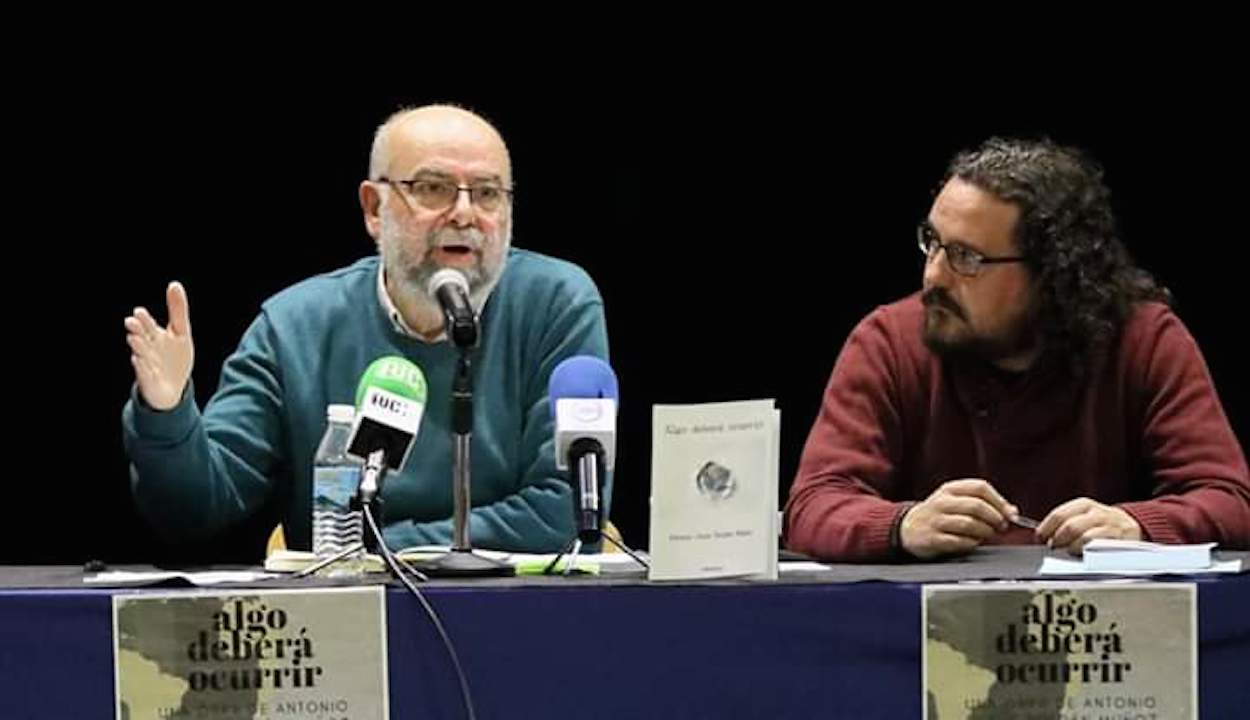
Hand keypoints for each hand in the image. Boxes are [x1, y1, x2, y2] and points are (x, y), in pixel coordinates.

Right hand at [124, 282, 193, 410]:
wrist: (173, 388)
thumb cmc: (174, 357)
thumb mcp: (181, 332)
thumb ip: (177, 309)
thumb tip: (174, 284)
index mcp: (154, 336)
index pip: (149, 325)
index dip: (144, 320)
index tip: (139, 311)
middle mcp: (147, 348)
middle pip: (141, 337)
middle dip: (137, 330)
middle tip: (132, 322)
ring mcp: (146, 364)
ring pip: (140, 354)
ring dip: (138, 346)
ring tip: (135, 339)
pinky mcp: (148, 380)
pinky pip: (143, 373)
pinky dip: (141, 367)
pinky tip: (138, 360)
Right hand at [900, 478, 1016, 558]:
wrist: (909, 528)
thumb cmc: (940, 514)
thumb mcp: (957, 501)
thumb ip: (984, 502)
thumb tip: (1012, 511)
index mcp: (950, 489)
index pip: (980, 487)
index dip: (999, 501)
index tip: (1010, 513)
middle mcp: (942, 502)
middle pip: (977, 506)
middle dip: (995, 518)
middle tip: (1001, 527)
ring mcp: (935, 520)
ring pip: (969, 524)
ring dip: (985, 532)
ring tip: (987, 535)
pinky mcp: (932, 538)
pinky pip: (959, 541)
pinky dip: (972, 543)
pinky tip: (973, 542)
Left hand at [1036, 498, 1141, 555]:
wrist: (1130, 526)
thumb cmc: (1099, 524)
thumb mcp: (1082, 517)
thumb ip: (1064, 523)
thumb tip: (1041, 536)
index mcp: (1083, 505)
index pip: (1058, 515)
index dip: (1046, 528)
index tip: (1039, 538)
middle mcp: (1096, 512)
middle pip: (1070, 526)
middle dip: (1058, 539)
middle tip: (1053, 548)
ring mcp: (1109, 525)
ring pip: (1084, 536)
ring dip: (1071, 547)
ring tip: (1067, 551)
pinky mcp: (1119, 537)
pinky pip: (1099, 545)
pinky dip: (1086, 551)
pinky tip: (1082, 554)